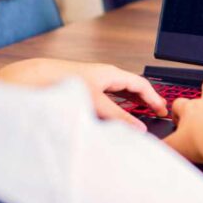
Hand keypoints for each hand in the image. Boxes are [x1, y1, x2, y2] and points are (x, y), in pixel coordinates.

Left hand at [0, 58, 166, 130]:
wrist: (39, 78)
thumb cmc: (66, 82)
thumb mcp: (98, 102)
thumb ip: (119, 117)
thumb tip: (137, 128)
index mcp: (113, 74)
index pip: (141, 84)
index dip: (154, 97)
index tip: (163, 110)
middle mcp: (106, 76)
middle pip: (133, 87)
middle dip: (146, 100)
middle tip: (156, 113)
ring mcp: (97, 82)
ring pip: (121, 93)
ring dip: (133, 103)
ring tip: (142, 115)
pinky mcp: (87, 89)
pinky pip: (110, 97)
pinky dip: (119, 106)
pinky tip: (117, 114)